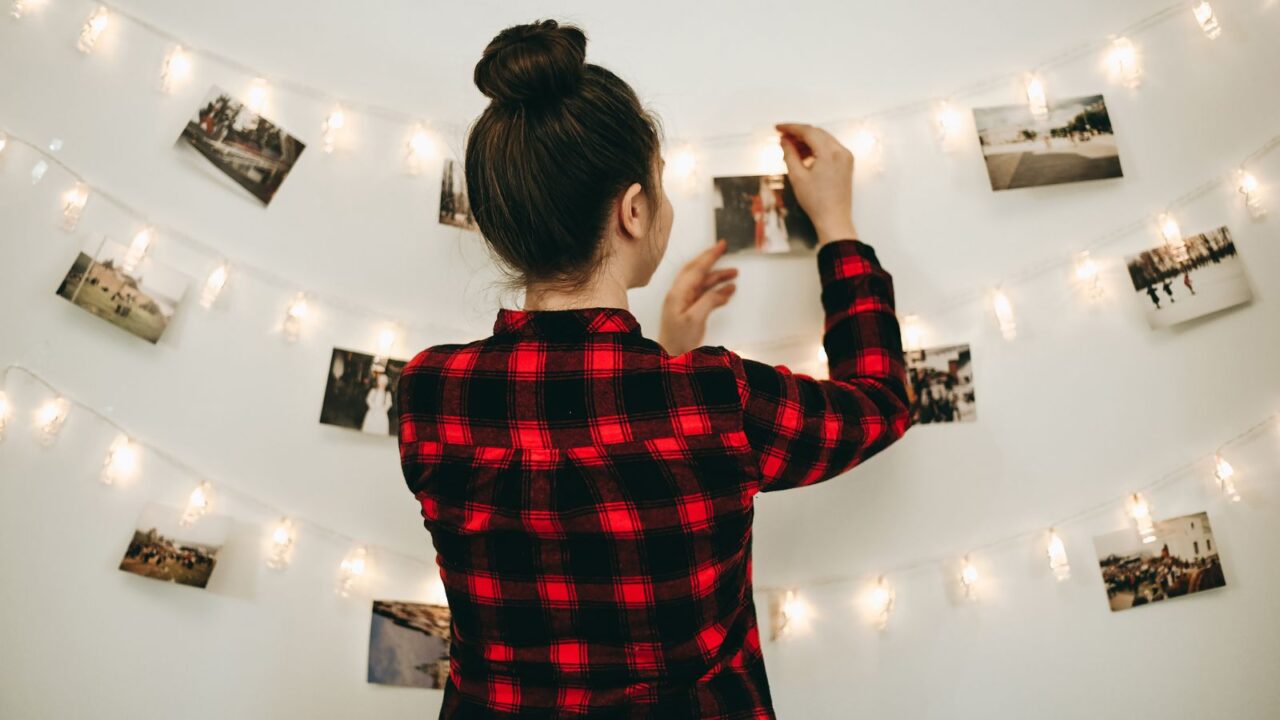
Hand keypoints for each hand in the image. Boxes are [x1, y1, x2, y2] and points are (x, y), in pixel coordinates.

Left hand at [658, 239, 737, 354]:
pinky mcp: (688, 310)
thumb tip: (722, 290)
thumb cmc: (678, 341)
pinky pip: (704, 295)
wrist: (671, 357)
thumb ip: (709, 301)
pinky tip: (727, 291)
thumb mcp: (695, 320)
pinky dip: (716, 291)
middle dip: (711, 260)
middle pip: (697, 271)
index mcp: (678, 293)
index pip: (696, 269)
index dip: (709, 256)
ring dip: (717, 277)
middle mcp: (679, 294)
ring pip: (702, 283)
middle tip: (724, 249)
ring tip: (734, 274)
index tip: (721, 245)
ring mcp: (683, 302)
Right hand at [775, 122, 858, 244]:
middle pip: (817, 133)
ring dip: (807, 141)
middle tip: (782, 137)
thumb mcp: (797, 176)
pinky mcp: (846, 164)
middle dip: (799, 133)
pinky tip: (804, 156)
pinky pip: (830, 148)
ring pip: (824, 139)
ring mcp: (846, 157)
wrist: (834, 218)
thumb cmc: (817, 202)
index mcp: (830, 153)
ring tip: (791, 148)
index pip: (808, 131)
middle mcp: (841, 151)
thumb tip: (784, 141)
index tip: (779, 128)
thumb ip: (790, 154)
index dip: (791, 128)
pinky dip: (816, 148)